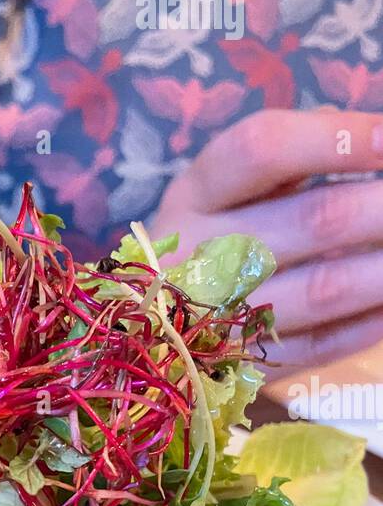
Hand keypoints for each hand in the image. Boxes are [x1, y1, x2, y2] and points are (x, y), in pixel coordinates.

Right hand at [149, 109, 382, 378]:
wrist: (145, 325)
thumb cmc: (210, 235)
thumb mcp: (230, 184)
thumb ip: (299, 153)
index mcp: (195, 193)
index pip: (264, 149)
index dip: (340, 137)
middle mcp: (199, 254)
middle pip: (315, 219)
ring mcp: (224, 318)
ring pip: (328, 287)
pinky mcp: (246, 368)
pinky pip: (324, 344)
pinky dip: (373, 320)